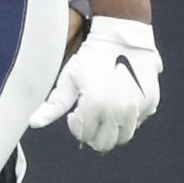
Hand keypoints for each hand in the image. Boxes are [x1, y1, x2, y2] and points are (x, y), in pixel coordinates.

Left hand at [29, 15, 158, 151]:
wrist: (121, 38)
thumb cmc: (90, 59)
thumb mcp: (68, 80)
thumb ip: (53, 106)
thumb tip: (33, 123)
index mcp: (95, 106)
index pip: (84, 136)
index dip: (77, 126)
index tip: (75, 112)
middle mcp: (118, 111)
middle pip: (105, 143)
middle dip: (93, 135)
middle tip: (88, 119)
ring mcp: (137, 108)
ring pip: (123, 136)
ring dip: (111, 130)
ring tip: (103, 112)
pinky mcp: (150, 102)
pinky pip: (138, 121)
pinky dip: (127, 119)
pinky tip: (118, 102)